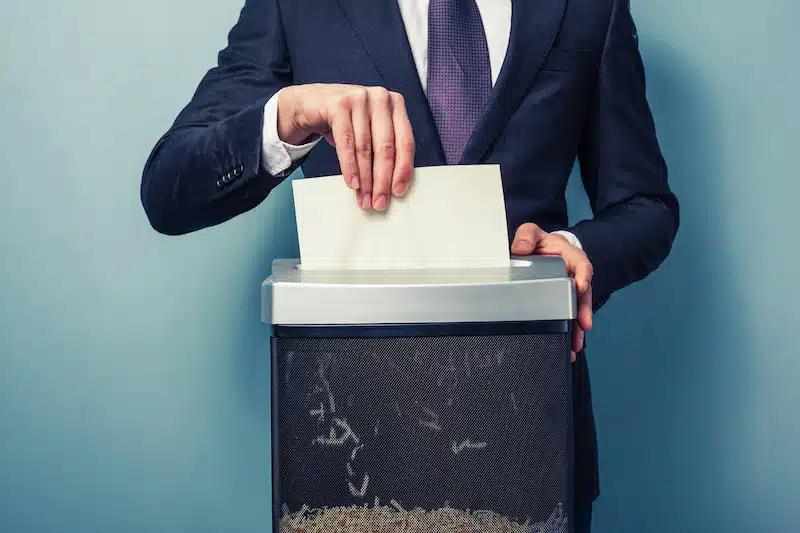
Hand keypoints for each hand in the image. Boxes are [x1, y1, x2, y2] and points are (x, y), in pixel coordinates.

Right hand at [277, 83, 414, 210]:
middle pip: (385, 147)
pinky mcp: (338, 104)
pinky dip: (349, 166)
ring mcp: (359, 98)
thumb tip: (390, 186)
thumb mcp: (370, 130)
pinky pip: (346, 142)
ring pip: (365, 148)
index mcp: (395, 104)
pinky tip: (352, 183)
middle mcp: (380, 97)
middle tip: (379, 202)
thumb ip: (383, 149)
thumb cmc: (347, 121)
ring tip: (364, 198)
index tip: (398, 191)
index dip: (403, 170)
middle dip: (382, 180)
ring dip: (365, 179)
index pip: (405, 141)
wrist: (311, 103)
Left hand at [511, 223, 592, 362]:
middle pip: (583, 294)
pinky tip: (568, 346)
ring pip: (577, 310)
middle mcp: (574, 276)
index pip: (582, 265)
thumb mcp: (532, 233)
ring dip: (578, 328)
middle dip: (584, 310)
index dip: (583, 276)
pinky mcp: (564, 302)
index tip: (581, 286)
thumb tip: (520, 248)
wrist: (542, 251)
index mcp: (571, 258)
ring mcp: (570, 291)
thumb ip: (527, 236)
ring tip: (576, 343)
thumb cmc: (540, 243)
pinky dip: (569, 331)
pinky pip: (568, 317)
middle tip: (584, 325)